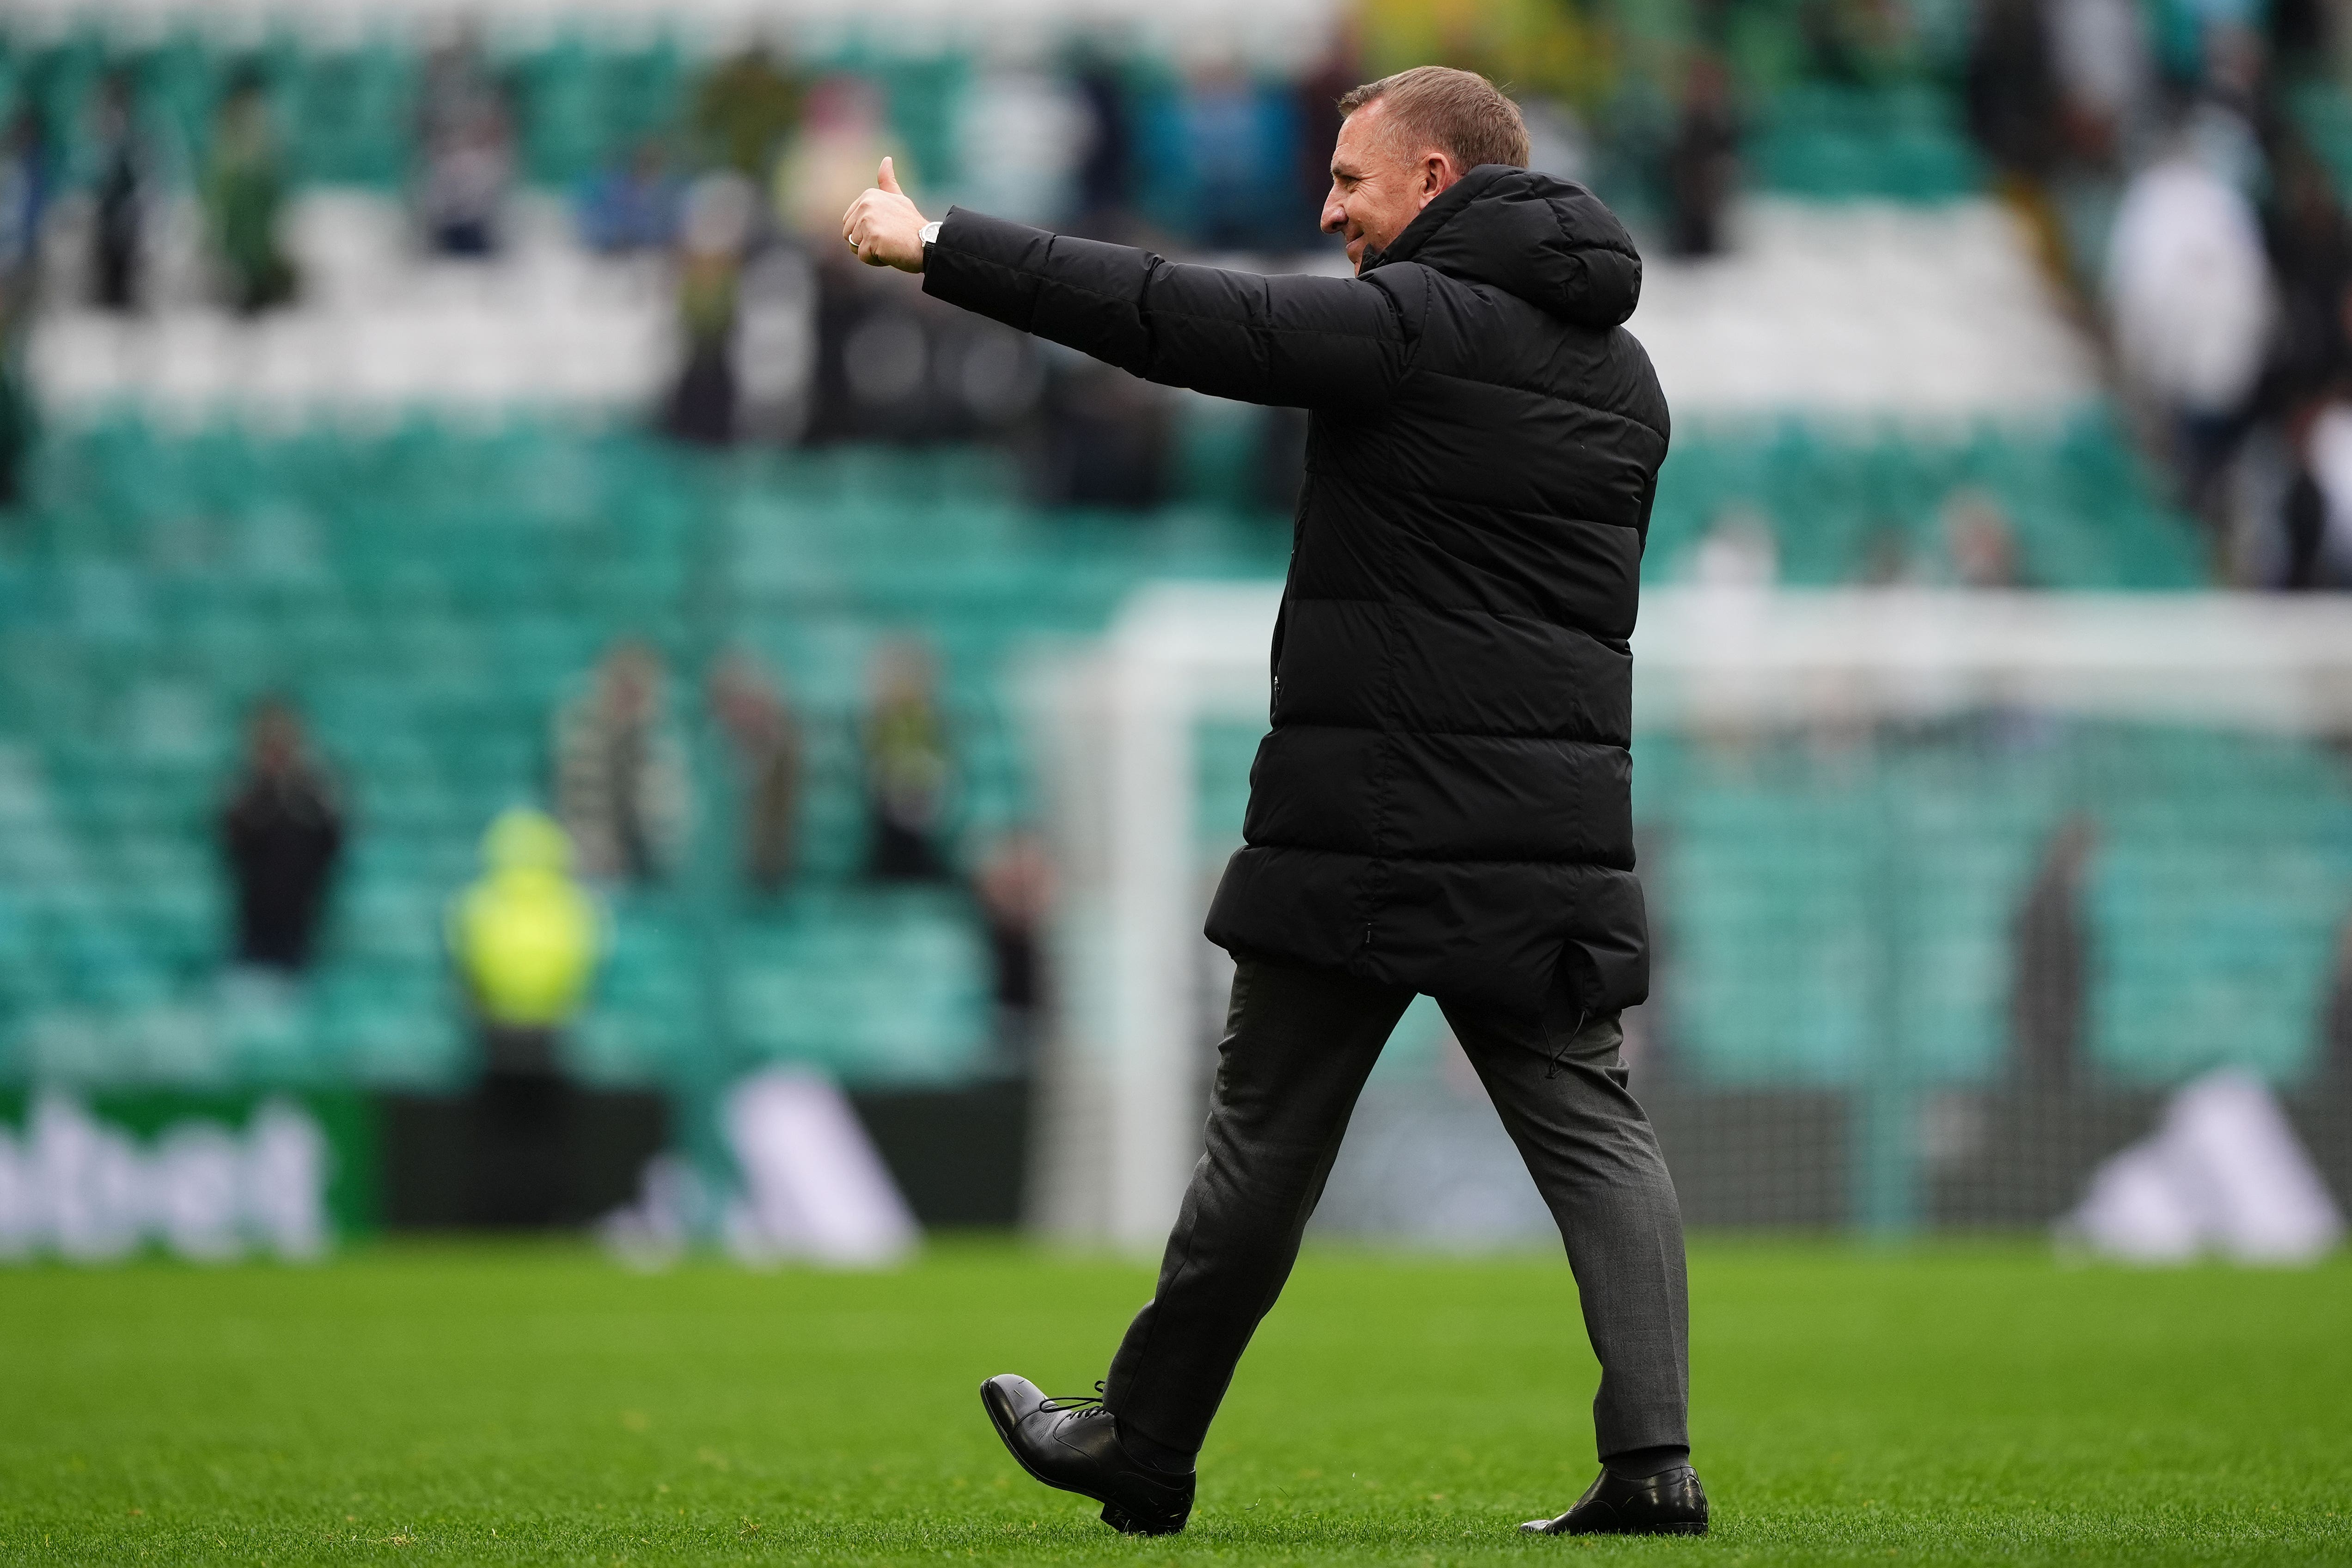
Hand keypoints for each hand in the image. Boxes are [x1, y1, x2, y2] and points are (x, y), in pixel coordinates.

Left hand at [841, 157, 927, 272]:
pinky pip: (863, 256)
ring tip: (890, 245)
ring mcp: (868, 220)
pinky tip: (891, 252)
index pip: (849, 223)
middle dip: (865, 243)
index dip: (866, 232)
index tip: (887, 230)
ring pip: (854, 246)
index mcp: (868, 195)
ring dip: (870, 252)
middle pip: (849, 235)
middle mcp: (866, 204)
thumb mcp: (899, 199)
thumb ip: (888, 182)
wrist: (928, 243)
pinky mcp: (872, 237)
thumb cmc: (913, 226)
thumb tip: (886, 159)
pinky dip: (876, 260)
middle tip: (888, 239)